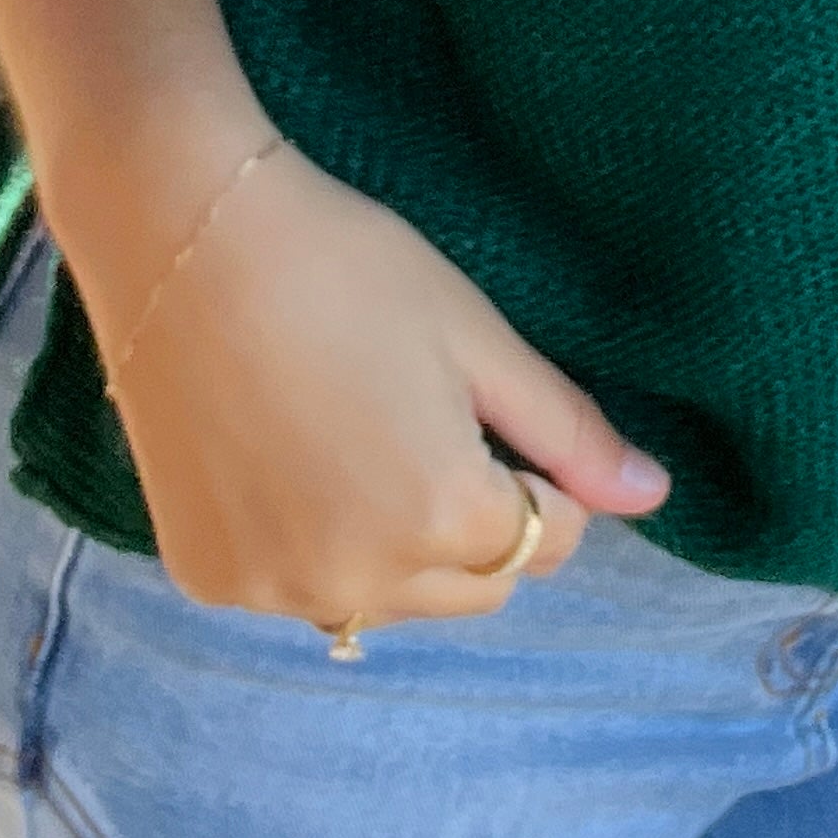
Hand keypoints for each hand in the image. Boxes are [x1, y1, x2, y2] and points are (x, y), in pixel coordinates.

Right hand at [66, 131, 671, 628]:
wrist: (183, 237)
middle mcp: (364, 581)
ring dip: (399, 546)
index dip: (540, 475)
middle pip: (477, 586)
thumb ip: (566, 431)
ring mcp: (278, 590)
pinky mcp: (212, 579)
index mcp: (447, 518)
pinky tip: (290, 458)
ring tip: (357, 434)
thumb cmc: (345, 266)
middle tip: (429, 418)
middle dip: (479, 523)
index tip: (491, 408)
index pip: (551, 540)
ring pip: (388, 599)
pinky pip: (301, 589)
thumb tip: (654, 495)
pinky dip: (314, 546)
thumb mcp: (475, 336)